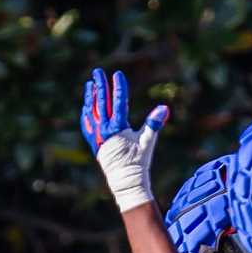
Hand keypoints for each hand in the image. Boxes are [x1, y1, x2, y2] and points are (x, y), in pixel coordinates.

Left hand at [79, 68, 168, 212]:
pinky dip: (87, 112)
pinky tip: (86, 106)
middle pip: (100, 102)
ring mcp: (97, 135)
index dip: (118, 87)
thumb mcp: (147, 142)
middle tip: (97, 72)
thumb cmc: (139, 161)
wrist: (126, 180)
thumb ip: (154, 124)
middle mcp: (104, 129)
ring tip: (90, 84)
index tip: (117, 75)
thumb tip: (164, 109)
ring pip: (91, 110)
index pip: (118, 102)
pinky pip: (87, 123)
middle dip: (100, 85)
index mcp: (117, 127)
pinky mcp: (94, 141)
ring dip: (91, 96)